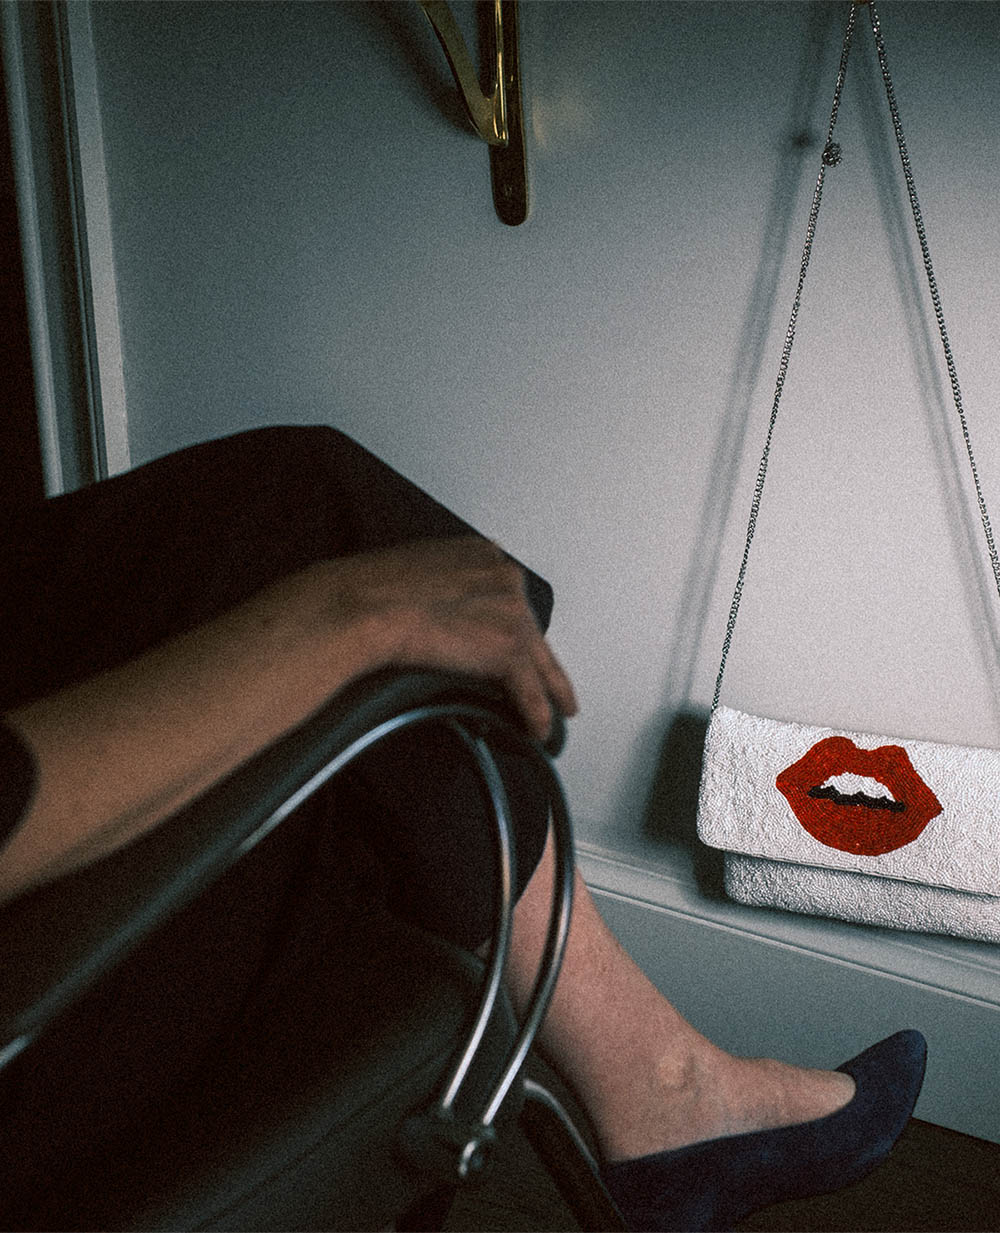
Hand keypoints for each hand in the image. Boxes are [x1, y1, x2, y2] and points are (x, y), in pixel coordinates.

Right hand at [325, 537, 577, 740]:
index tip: (514, 638)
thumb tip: (435, 607)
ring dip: (552, 692)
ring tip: (558, 712)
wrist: (367, 604)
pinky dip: (537, 714)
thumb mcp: (416, 566)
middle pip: (532, 628)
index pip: (510, 596)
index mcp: (483, 555)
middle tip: (551, 682)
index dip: (513, 624)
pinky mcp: (508, 648)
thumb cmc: (373, 589)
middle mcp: (504, 578)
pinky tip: (538, 730)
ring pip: (541, 660)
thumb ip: (440, 582)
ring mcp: (511, 613)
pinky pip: (531, 689)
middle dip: (540, 659)